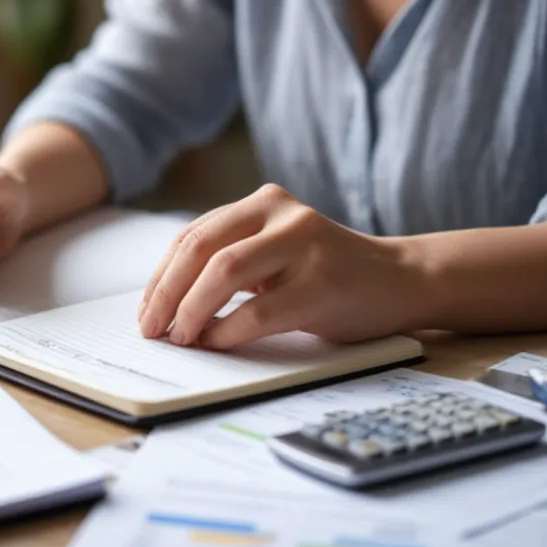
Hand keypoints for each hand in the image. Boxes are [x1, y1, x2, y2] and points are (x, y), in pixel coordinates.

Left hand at [137, 184, 421, 348]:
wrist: (402, 280)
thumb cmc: (325, 274)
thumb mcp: (273, 252)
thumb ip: (230, 262)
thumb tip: (165, 306)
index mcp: (262, 203)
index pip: (193, 236)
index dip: (161, 276)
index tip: (145, 312)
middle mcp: (282, 214)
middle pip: (201, 248)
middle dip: (166, 293)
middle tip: (152, 329)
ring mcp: (304, 245)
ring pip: (224, 272)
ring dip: (192, 310)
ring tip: (181, 337)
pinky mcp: (322, 284)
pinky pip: (258, 310)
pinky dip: (227, 331)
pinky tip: (215, 343)